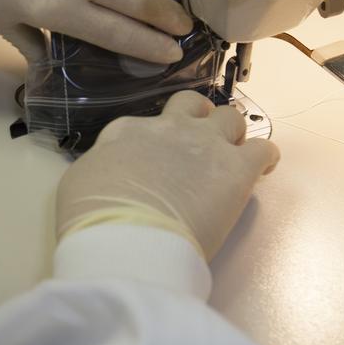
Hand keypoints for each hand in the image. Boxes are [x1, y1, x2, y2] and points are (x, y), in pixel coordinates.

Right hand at [55, 91, 280, 259]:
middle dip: (198, 119)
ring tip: (231, 159)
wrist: (127, 239)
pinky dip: (264, 159)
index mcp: (127, 132)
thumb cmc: (93, 219)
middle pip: (191, 105)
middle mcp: (168, 128)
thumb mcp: (79, 184)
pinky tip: (260, 172)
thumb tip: (112, 173)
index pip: (145, 124)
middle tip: (199, 145)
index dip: (154, 141)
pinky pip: (264, 149)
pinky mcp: (237, 169)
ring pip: (230, 118)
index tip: (157, 161)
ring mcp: (205, 144)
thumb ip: (101, 168)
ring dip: (231, 136)